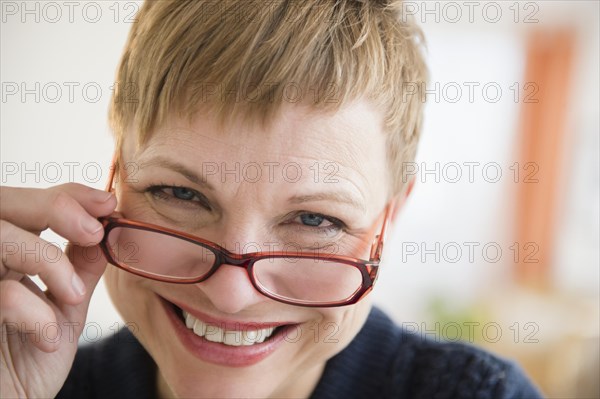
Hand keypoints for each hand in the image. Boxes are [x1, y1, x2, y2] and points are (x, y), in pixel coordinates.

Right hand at [0, 184, 116, 397]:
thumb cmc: (29, 359)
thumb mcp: (66, 309)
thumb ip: (82, 268)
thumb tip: (111, 228)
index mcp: (7, 253)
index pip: (30, 202)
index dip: (68, 194)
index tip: (107, 204)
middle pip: (3, 203)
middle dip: (54, 208)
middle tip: (93, 232)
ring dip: (48, 260)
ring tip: (74, 295)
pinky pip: (0, 292)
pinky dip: (34, 313)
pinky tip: (49, 338)